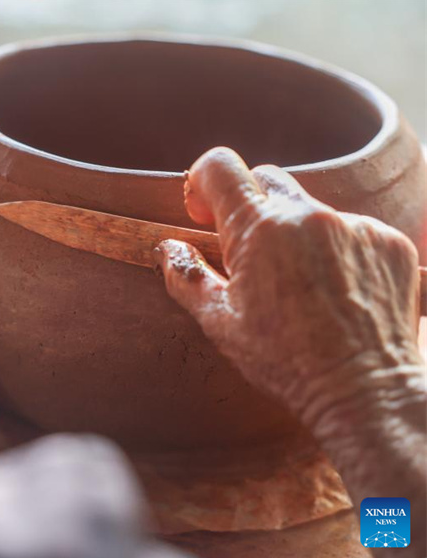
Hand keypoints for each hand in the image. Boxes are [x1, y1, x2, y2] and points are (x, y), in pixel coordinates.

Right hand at [155, 147, 425, 557]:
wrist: (364, 390)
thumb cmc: (285, 362)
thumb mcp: (220, 324)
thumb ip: (187, 277)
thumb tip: (168, 248)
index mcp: (259, 230)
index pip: (220, 166)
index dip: (202, 182)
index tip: (202, 213)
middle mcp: (309, 215)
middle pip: (266, 178)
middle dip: (247, 206)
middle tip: (245, 252)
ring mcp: (354, 226)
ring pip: (310, 207)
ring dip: (294, 232)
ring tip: (296, 284)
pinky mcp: (389, 242)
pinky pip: (351, 229)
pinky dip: (335, 249)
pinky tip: (334, 292)